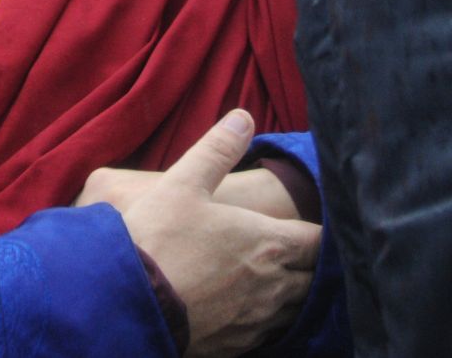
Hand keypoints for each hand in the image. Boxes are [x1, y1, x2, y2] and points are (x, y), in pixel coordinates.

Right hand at [112, 111, 321, 357]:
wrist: (128, 304)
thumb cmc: (158, 240)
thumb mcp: (183, 183)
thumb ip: (216, 150)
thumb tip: (243, 116)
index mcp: (269, 242)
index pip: (318, 241)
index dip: (323, 235)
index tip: (323, 229)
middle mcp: (273, 285)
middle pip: (314, 279)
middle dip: (313, 267)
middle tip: (308, 257)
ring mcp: (257, 320)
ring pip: (296, 311)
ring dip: (296, 296)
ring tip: (286, 284)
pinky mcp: (238, 347)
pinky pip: (271, 336)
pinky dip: (271, 322)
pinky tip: (255, 313)